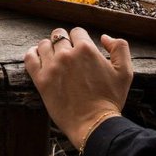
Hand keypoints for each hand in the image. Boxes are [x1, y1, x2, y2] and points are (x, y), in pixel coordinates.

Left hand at [24, 27, 132, 149]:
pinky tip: (37, 57)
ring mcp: (52, 67)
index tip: (80, 49)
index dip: (80, 39)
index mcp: (86, 49)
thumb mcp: (125, 72)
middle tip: (67, 54)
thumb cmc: (110, 99)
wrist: (93, 123)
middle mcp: (67, 54)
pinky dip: (32, 54)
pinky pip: (30, 58)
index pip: (77, 32)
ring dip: (49, 48)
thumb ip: (119, 48)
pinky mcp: (41, 80)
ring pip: (44, 44)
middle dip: (64, 42)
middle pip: (59, 35)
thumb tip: (104, 37)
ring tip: (54, 58)